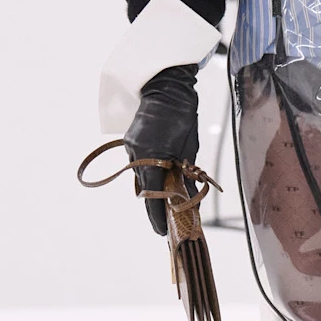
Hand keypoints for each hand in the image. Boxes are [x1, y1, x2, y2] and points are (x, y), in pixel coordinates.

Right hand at [124, 63, 198, 235]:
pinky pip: (138, 164)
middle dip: (155, 206)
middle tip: (166, 222)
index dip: (157, 216)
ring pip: (140, 177)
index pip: (153, 195)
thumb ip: (187, 173)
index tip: (162, 232)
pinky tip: (159, 178)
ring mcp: (131, 147)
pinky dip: (149, 174)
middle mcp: (137, 155)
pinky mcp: (131, 141)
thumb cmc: (183, 116)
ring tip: (165, 202)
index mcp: (152, 156)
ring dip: (152, 189)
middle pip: (145, 189)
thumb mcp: (190, 148)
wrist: (167, 87)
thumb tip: (190, 197)